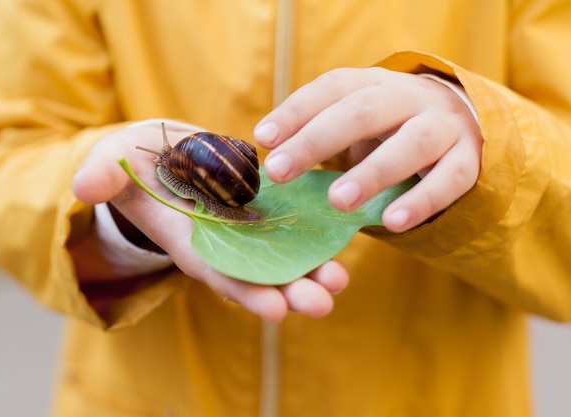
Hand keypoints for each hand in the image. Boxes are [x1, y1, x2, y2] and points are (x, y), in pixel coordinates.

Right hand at [72, 121, 348, 321]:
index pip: (217, 271)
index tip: (277, 310)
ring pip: (279, 255)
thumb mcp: (113, 162)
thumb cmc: (132, 161)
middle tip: (322, 303)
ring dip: (311, 270)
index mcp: (186, 238)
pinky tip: (341, 240)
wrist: (158, 149)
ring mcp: (241, 226)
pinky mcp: (258, 204)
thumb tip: (83, 186)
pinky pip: (289, 224)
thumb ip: (102, 174)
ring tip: (340, 280)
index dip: (245, 292)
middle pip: (255, 274)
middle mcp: (218, 241)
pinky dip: (313, 236)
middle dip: (288, 291)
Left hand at [254, 68, 483, 232]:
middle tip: (279, 171)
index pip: (332, 88)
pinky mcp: (468, 160)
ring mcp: (444, 126)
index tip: (263, 139)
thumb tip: (270, 160)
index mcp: (374, 84)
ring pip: (412, 144)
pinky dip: (421, 202)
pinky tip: (392, 222)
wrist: (462, 124)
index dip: (296, 111)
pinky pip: (449, 180)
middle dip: (317, 140)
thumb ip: (320, 134)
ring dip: (373, 172)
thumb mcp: (357, 122)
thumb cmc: (390, 129)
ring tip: (337, 201)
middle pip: (363, 112)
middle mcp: (409, 97)